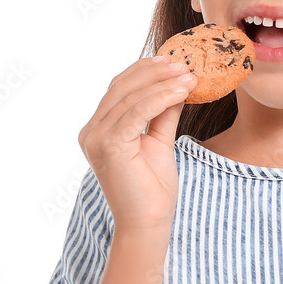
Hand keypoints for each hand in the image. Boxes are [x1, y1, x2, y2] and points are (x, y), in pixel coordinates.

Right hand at [78, 56, 197, 234]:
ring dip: (163, 82)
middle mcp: (91, 131)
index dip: (145, 70)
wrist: (149, 223)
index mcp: (99, 129)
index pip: (119, 89)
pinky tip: (183, 91)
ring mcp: (96, 138)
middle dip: (155, 71)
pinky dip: (161, 97)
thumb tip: (179, 84)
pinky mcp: (109, 145)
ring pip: (131, 97)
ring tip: (190, 76)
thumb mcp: (160, 141)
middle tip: (185, 63)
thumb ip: (164, 113)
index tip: (174, 60)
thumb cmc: (153, 189)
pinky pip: (137, 112)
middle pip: (122, 87)